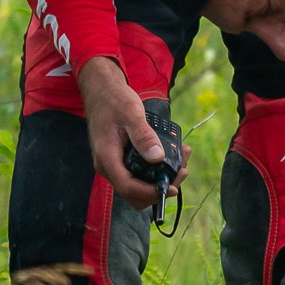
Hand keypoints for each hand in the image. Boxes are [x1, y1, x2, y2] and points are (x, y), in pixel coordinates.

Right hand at [79, 56, 168, 206]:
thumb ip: (143, 136)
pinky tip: (172, 154)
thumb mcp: (131, 113)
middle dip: (160, 187)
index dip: (150, 193)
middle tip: (182, 169)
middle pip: (135, 193)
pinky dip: (157, 169)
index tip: (172, 187)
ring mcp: (115, 165)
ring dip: (161, 178)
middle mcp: (109, 166)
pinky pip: (140, 173)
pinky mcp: (122, 160)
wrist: (102, 91)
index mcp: (107, 158)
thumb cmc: (114, 100)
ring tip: (182, 158)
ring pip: (139, 185)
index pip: (128, 187)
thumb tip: (157, 157)